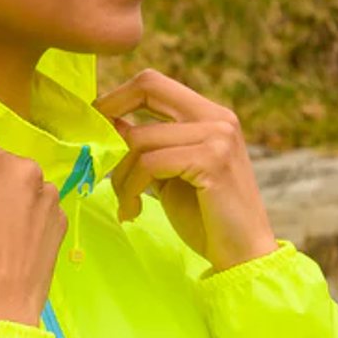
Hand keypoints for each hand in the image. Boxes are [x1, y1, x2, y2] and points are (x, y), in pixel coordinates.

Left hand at [93, 68, 278, 273]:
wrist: (243, 255)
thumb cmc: (205, 218)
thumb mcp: (168, 174)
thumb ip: (147, 147)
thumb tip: (108, 122)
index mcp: (210, 115)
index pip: (153, 82)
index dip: (117, 97)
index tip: (95, 124)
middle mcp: (218, 117)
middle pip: (147, 87)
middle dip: (109, 114)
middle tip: (95, 150)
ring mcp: (218, 136)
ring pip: (140, 138)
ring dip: (119, 176)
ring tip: (125, 203)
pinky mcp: (213, 160)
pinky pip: (149, 164)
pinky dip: (130, 189)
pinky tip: (132, 210)